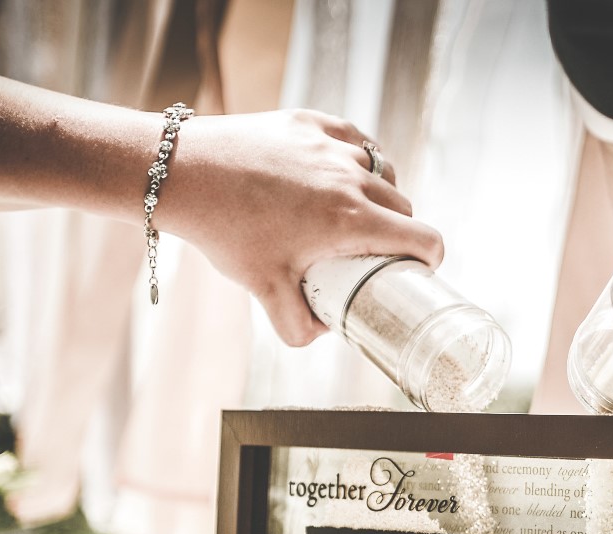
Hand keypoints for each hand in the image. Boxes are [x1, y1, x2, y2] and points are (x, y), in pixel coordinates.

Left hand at [165, 109, 444, 345]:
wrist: (182, 173)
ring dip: (377, 193)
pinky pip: (354, 138)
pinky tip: (344, 171)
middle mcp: (351, 177)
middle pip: (403, 206)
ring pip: (379, 170)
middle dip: (398, 230)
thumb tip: (320, 332)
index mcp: (350, 220)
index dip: (430, 257)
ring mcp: (331, 145)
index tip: (418, 268)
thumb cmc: (225, 231)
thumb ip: (296, 324)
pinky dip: (357, 158)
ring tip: (354, 210)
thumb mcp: (263, 288)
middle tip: (374, 250)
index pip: (422, 237)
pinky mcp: (310, 121)